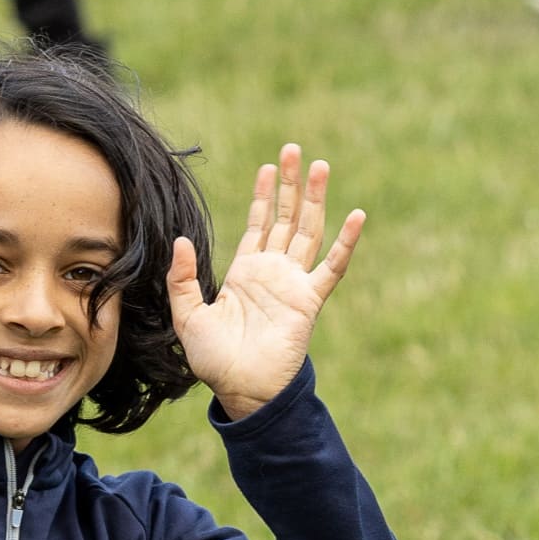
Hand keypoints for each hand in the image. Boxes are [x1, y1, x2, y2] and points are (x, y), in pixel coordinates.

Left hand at [167, 145, 364, 419]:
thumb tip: (181, 241)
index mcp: (246, 272)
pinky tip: (358, 216)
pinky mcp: (308, 300)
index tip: (269, 167)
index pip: (259, 224)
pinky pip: (332, 267)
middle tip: (294, 149)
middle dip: (291, 185)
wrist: (242, 390)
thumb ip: (183, 279)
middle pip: (286, 218)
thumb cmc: (215, 360)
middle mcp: (272, 272)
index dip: (264, 196)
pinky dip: (347, 242)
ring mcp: (293, 284)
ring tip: (320, 166)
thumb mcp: (188, 316)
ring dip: (314, 199)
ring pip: (308, 231)